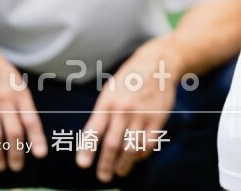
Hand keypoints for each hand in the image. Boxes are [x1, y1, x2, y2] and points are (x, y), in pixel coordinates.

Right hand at [0, 30, 47, 172]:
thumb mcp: (16, 80)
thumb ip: (22, 102)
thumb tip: (29, 127)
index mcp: (20, 93)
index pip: (31, 120)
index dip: (36, 139)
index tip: (40, 154)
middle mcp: (4, 99)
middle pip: (13, 132)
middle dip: (16, 154)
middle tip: (17, 168)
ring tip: (0, 166)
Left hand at [75, 38, 180, 182]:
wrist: (158, 63)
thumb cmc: (130, 78)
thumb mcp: (110, 90)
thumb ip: (102, 112)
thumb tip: (93, 139)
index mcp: (108, 103)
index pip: (94, 131)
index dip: (87, 150)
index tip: (83, 165)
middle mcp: (124, 110)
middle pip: (113, 145)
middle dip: (106, 164)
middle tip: (103, 177)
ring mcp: (142, 115)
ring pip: (131, 148)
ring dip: (124, 164)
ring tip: (120, 172)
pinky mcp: (157, 118)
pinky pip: (148, 143)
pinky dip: (142, 154)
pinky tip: (137, 158)